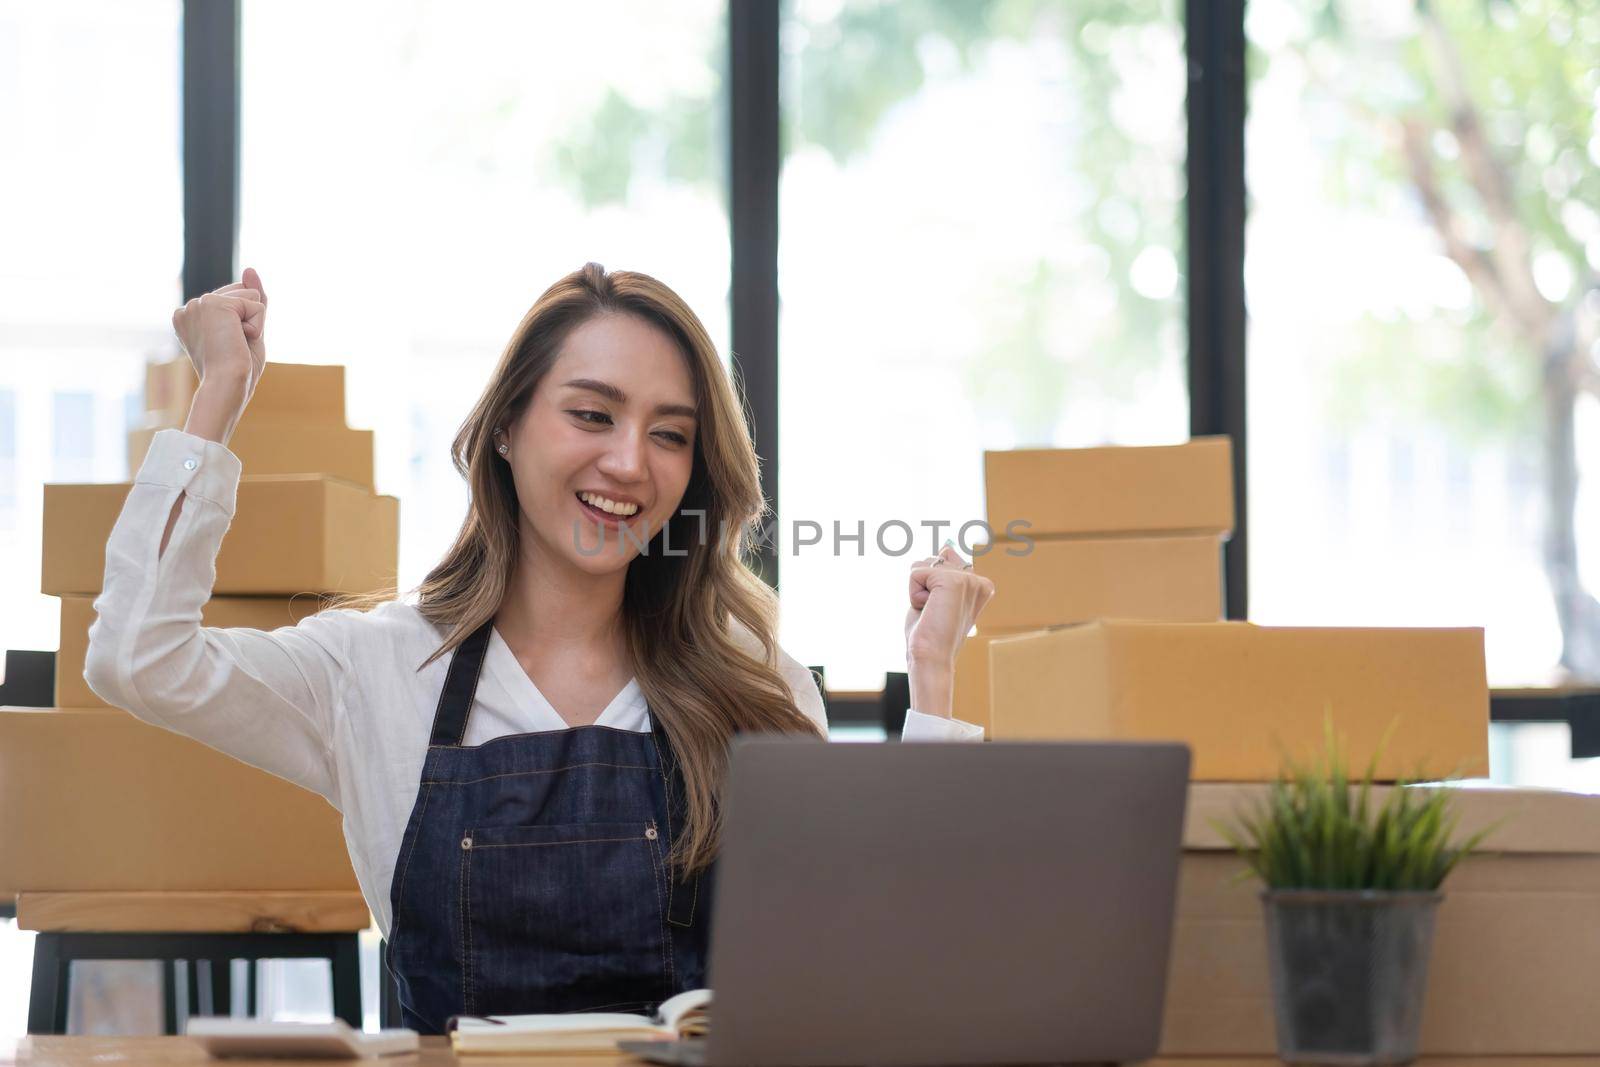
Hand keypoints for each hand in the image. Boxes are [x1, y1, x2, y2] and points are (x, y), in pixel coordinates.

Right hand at [172, 267, 268, 404]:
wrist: (228, 385)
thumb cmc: (237, 368)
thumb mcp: (248, 329)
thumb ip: (250, 300)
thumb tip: (250, 269)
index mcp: (189, 317)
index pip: (234, 300)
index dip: (244, 323)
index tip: (228, 346)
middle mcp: (188, 307)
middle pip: (242, 293)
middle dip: (250, 320)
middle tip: (234, 346)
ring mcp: (198, 304)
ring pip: (249, 296)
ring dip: (253, 323)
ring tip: (234, 343)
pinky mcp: (213, 303)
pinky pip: (256, 304)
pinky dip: (256, 324)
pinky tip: (238, 339)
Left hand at [903, 542, 994, 716]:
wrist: (932, 658)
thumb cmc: (931, 634)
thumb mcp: (939, 598)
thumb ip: (944, 572)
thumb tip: (947, 548)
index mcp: (982, 585)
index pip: (945, 559)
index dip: (930, 585)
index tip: (941, 610)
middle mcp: (980, 581)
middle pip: (934, 560)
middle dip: (923, 585)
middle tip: (934, 612)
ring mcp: (969, 580)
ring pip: (922, 565)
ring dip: (917, 589)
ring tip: (931, 612)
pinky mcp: (953, 581)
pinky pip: (915, 573)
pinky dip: (913, 593)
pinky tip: (928, 611)